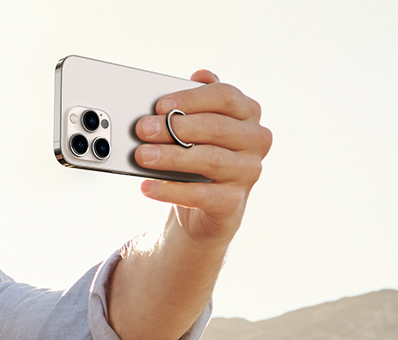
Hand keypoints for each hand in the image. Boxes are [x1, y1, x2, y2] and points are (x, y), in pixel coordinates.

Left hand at [134, 70, 272, 244]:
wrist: (202, 206)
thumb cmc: (199, 155)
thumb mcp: (198, 127)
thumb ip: (199, 101)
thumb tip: (200, 75)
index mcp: (248, 114)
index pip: (225, 96)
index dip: (191, 99)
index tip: (160, 105)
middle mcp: (256, 140)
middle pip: (216, 127)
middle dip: (175, 127)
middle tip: (142, 129)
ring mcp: (249, 171)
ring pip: (210, 160)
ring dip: (171, 157)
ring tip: (141, 156)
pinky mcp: (234, 202)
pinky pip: (201, 194)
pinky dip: (171, 190)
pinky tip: (148, 187)